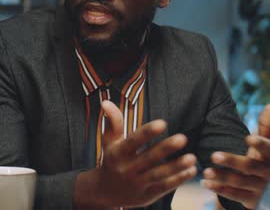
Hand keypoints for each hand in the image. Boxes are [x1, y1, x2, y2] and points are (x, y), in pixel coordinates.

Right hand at [74, 100, 196, 207]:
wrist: (105, 191)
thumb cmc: (111, 159)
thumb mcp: (109, 141)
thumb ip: (113, 121)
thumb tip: (106, 101)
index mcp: (118, 153)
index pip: (133, 141)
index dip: (147, 133)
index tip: (162, 123)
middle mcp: (126, 168)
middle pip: (148, 158)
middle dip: (165, 149)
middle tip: (183, 138)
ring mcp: (137, 183)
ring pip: (158, 174)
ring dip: (176, 166)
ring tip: (192, 157)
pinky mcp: (147, 194)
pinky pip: (164, 187)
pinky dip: (178, 179)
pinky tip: (192, 170)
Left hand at [201, 104, 269, 208]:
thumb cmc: (265, 159)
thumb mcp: (267, 146)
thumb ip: (267, 126)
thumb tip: (268, 106)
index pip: (268, 149)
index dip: (260, 145)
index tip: (248, 138)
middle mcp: (268, 172)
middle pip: (250, 166)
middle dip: (233, 162)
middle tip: (214, 156)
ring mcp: (260, 187)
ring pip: (240, 182)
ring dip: (222, 177)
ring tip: (206, 171)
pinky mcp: (252, 200)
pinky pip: (234, 195)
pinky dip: (219, 189)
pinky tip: (204, 183)